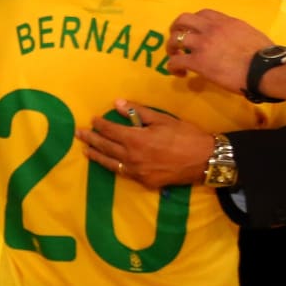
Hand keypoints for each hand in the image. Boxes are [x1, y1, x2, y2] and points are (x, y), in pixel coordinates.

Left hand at [76, 100, 209, 188]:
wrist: (207, 160)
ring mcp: (138, 172)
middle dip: (91, 139)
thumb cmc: (186, 135)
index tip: (93, 119)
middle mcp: (132, 157)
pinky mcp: (145, 182)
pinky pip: (124, 173)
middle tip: (78, 134)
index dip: (100, 124)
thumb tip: (118, 103)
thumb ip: (138, 112)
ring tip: (85, 150)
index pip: (110, 130)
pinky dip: (113, 167)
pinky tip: (108, 163)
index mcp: (136, 139)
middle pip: (106, 147)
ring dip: (97, 156)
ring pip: (111, 163)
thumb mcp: (162, 119)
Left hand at [163, 9, 274, 92]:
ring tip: (175, 57)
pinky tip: (180, 73)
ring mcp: (202, 44)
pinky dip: (173, 67)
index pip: (204, 13)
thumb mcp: (251, 33)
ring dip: (171, 48)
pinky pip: (175, 61)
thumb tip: (234, 40)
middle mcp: (211, 29)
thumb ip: (237, 32)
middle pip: (183, 19)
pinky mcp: (197, 61)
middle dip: (176, 28)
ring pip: (174, 39)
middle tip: (176, 39)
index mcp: (226, 22)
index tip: (195, 30)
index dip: (195, 21)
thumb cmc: (266, 55)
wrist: (265, 69)